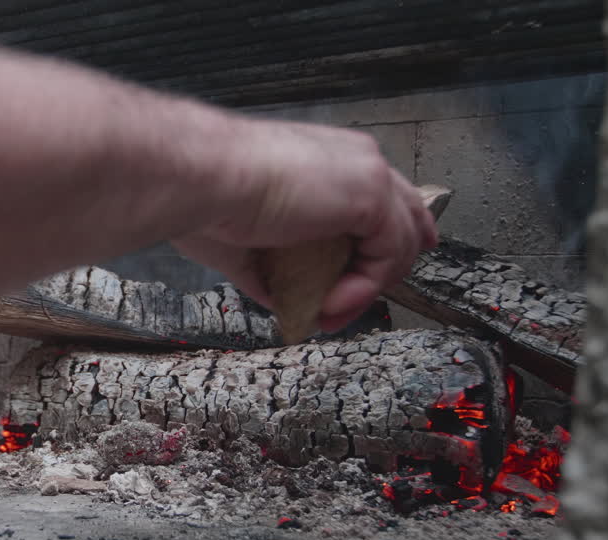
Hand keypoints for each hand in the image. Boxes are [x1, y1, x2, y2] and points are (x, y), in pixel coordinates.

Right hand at [173, 119, 437, 332]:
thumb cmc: (207, 197)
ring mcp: (369, 174)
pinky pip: (389, 256)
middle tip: (338, 310)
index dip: (388, 242)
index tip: (366, 283)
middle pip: (405, 220)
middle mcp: (356, 160)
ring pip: (401, 243)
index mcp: (329, 161)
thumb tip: (281, 299)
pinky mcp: (372, 195)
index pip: (383, 199)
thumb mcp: (248, 241)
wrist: (201, 178)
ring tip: (326, 312)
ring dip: (365, 289)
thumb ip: (275, 268)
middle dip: (381, 274)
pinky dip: (363, 289)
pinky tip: (329, 303)